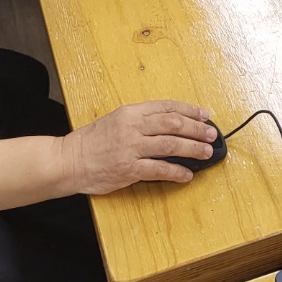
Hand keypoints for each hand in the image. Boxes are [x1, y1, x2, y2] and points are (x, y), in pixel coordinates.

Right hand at [63, 101, 216, 191]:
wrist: (69, 160)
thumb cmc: (93, 140)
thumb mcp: (117, 119)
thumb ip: (141, 119)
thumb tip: (172, 123)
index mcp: (131, 112)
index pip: (167, 107)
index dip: (189, 110)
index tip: (204, 115)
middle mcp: (133, 127)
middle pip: (173, 124)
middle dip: (196, 129)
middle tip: (211, 135)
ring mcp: (131, 148)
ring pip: (170, 145)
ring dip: (192, 149)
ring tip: (206, 153)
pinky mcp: (128, 169)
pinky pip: (159, 170)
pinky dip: (176, 172)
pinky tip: (187, 175)